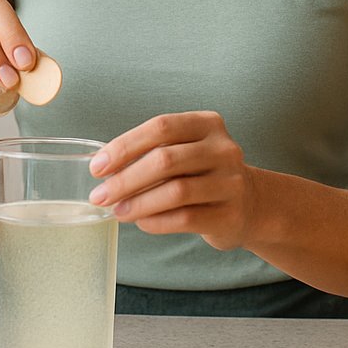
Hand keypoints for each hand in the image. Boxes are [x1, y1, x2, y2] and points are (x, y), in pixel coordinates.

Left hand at [87, 111, 259, 251]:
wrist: (249, 204)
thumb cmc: (202, 173)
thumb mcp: (184, 151)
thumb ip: (150, 152)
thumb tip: (102, 167)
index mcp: (207, 124)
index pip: (160, 127)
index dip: (124, 146)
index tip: (97, 167)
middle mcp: (223, 149)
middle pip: (165, 160)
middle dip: (125, 179)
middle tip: (100, 196)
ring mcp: (231, 182)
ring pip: (175, 191)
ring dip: (138, 203)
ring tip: (117, 212)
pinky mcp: (230, 214)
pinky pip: (185, 219)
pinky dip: (156, 222)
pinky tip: (141, 223)